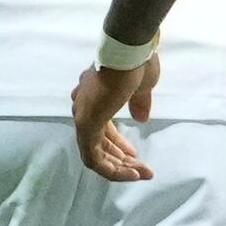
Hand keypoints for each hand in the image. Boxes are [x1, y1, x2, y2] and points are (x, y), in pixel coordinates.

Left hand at [69, 57, 154, 180]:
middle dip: (121, 159)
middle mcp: (83, 106)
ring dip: (118, 168)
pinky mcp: (86, 125)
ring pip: (95, 153)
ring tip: (141, 175)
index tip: (135, 154)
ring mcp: (83, 116)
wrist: (128, 50)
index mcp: (94, 96)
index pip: (103, 129)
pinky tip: (132, 173)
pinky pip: (93, 157)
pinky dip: (112, 169)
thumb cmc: (136, 63)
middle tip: (142, 170)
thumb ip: (139, 103)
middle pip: (99, 143)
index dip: (119, 144)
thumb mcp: (142, 87)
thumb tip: (141, 119)